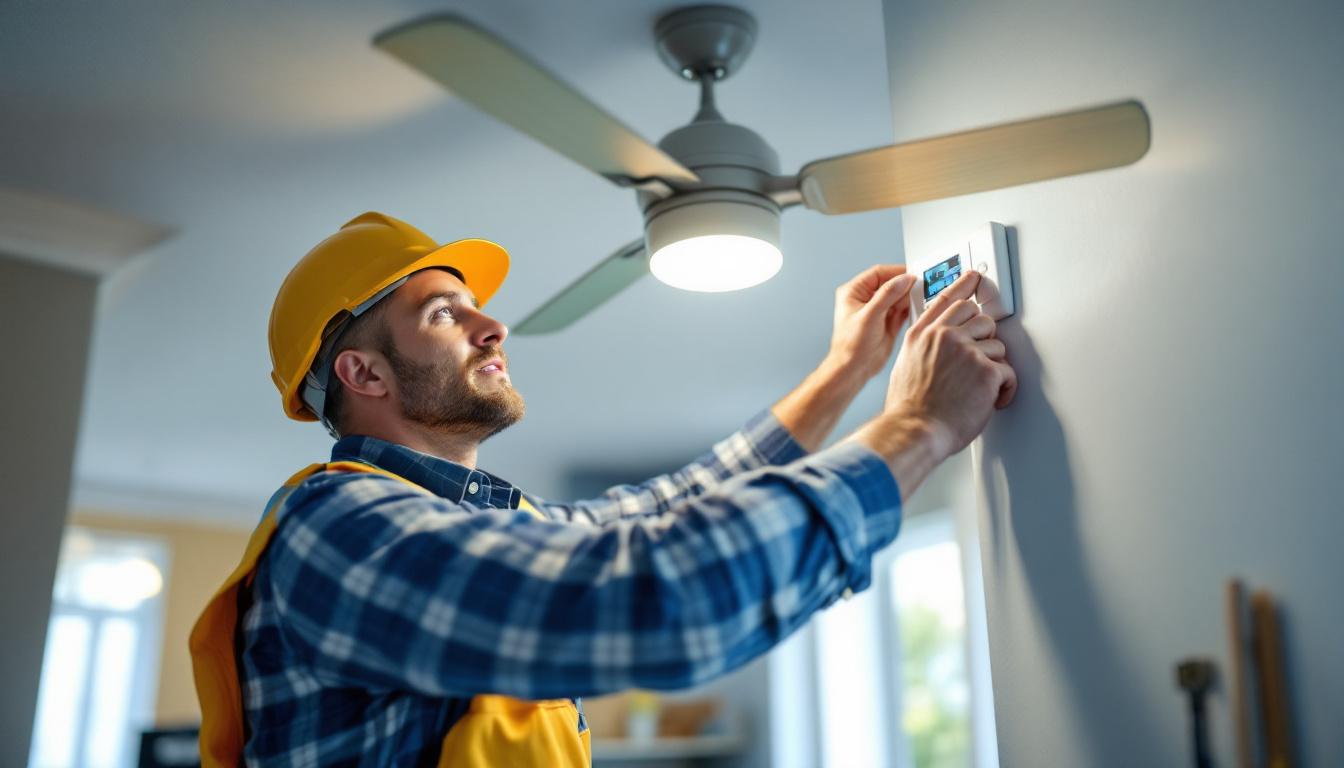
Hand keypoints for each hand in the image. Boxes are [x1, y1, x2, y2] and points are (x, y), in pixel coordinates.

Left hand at [827, 264, 919, 380]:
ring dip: (911, 298)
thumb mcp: (870, 315)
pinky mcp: (887, 323)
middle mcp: (865, 299)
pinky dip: (912, 310)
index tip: (914, 274)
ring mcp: (878, 311)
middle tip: (923, 286)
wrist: (853, 370)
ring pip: (898, 298)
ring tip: (924, 297)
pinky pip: (903, 311)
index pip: (878, 273)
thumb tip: (904, 279)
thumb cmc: (851, 345)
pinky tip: (920, 309)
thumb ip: (887, 295)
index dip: (897, 272)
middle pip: (891, 284)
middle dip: (906, 286)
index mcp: (854, 292)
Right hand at [884, 270, 1016, 459]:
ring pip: (997, 345)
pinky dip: (1003, 389)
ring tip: (980, 387)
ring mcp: (966, 351)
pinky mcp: (986, 371)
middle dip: (984, 337)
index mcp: (921, 335)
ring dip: (993, 366)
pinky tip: (992, 399)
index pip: (947, 300)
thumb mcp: (905, 366)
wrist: (915, 430)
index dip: (964, 286)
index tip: (974, 277)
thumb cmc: (909, 409)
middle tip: (981, 357)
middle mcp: (943, 336)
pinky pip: (1007, 371)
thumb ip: (922, 348)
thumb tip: (934, 347)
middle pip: (979, 316)